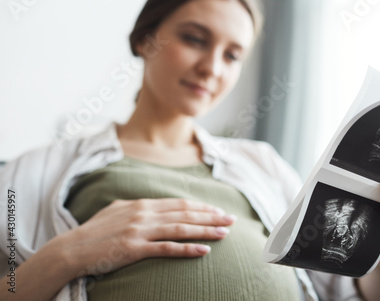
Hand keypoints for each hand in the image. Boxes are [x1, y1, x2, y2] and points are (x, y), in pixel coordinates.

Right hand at [55, 198, 235, 277]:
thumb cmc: (94, 231)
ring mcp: (140, 231)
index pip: (179, 204)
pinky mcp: (134, 249)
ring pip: (181, 229)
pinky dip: (187, 249)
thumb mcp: (116, 211)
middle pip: (185, 214)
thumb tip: (150, 205)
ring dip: (205, 230)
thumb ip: (136, 207)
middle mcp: (144, 214)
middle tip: (231, 219)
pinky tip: (204, 251)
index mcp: (142, 204)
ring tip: (224, 234)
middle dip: (211, 216)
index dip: (201, 207)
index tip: (218, 210)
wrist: (71, 249)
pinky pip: (166, 249)